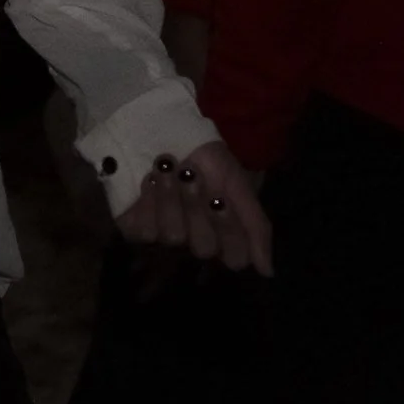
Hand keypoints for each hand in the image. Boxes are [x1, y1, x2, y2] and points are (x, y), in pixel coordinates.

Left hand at [115, 141, 272, 275]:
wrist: (166, 132)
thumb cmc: (208, 162)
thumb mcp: (238, 186)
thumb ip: (256, 227)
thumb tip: (268, 272)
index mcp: (225, 238)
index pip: (235, 257)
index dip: (227, 228)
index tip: (220, 198)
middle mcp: (197, 244)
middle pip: (204, 249)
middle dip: (197, 207)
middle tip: (190, 174)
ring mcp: (165, 240)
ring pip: (173, 238)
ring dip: (171, 198)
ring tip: (166, 169)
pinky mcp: (136, 230)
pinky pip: (144, 231)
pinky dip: (148, 201)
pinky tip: (148, 180)